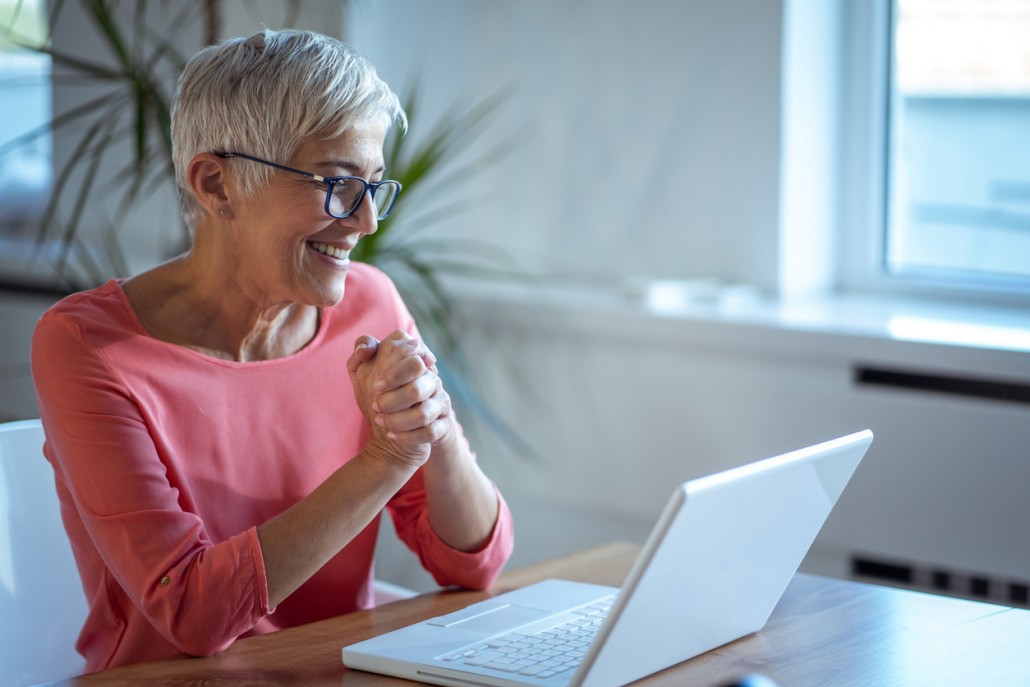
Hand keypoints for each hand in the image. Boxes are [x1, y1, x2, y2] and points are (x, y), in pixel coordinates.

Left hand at [347, 331, 453, 466]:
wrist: (400, 432)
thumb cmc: (383, 397)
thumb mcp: (367, 375)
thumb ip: (360, 355)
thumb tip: (365, 349)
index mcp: (414, 361)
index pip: (412, 352)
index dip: (393, 372)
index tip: (377, 386)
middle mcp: (431, 379)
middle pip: (418, 387)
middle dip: (393, 398)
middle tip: (376, 405)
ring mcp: (440, 402)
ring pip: (423, 412)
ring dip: (398, 420)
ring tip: (381, 421)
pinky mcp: (443, 425)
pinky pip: (430, 432)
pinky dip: (408, 436)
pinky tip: (392, 435)